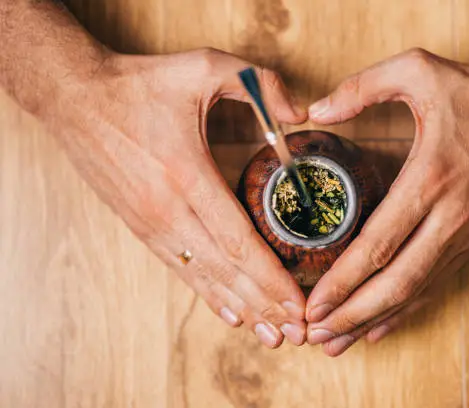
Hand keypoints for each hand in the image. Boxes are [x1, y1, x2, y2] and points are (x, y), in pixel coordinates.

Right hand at [48, 48, 307, 347]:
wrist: (75, 97)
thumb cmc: (140, 84)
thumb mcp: (203, 66)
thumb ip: (258, 83)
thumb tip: (301, 113)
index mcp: (186, 175)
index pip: (236, 240)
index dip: (270, 277)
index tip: (298, 303)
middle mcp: (167, 210)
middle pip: (224, 270)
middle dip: (264, 305)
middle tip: (298, 333)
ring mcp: (151, 223)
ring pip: (203, 277)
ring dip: (240, 308)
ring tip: (271, 336)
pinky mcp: (141, 226)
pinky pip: (180, 269)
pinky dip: (208, 294)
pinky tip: (230, 313)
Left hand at [304, 49, 468, 355]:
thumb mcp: (418, 70)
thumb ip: (362, 87)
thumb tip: (315, 111)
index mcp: (429, 179)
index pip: (380, 243)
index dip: (344, 280)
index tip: (313, 303)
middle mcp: (448, 217)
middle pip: (396, 282)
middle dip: (352, 314)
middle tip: (314, 336)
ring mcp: (464, 235)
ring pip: (415, 292)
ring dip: (373, 320)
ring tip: (336, 343)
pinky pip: (435, 285)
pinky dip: (406, 310)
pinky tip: (379, 327)